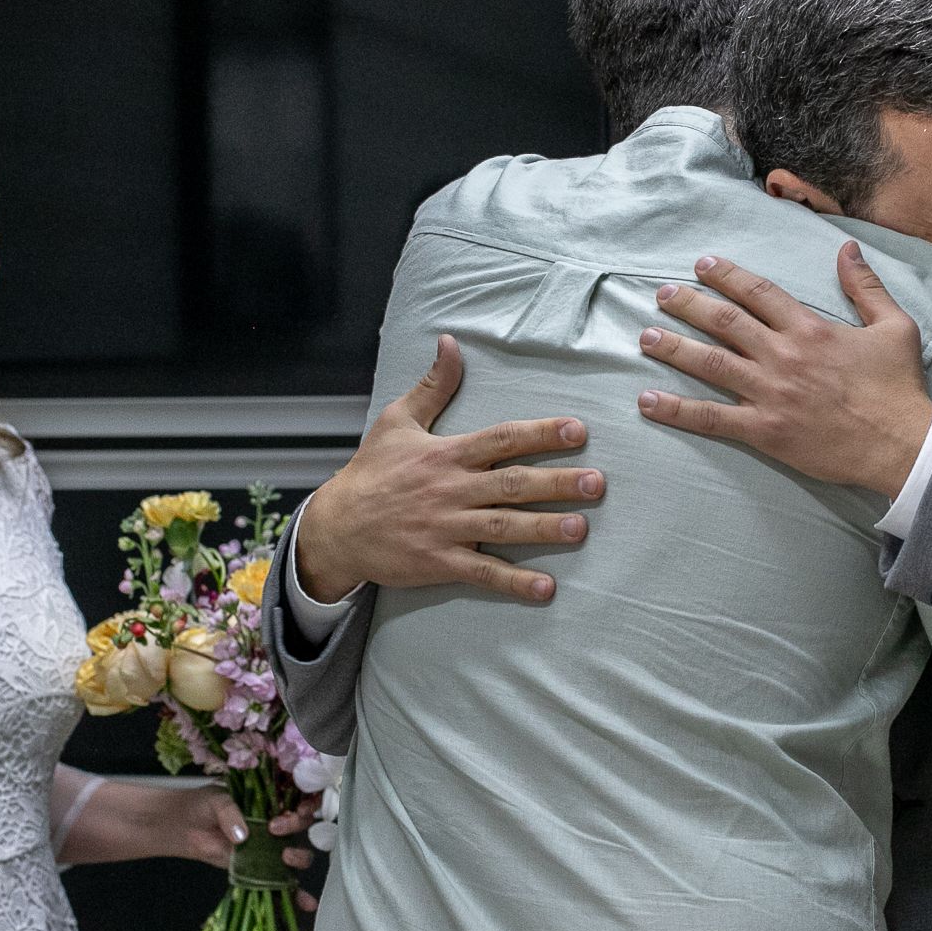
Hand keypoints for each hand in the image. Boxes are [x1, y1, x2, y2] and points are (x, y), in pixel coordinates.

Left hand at [168, 785, 319, 911]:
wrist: (187, 826)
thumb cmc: (205, 805)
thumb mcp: (217, 801)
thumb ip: (230, 814)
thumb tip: (241, 835)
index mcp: (270, 802)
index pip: (294, 804)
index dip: (295, 811)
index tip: (278, 818)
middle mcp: (275, 825)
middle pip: (300, 829)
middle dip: (294, 830)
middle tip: (275, 832)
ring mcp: (269, 848)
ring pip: (295, 855)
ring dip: (298, 858)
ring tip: (286, 858)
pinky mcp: (259, 869)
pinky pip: (279, 882)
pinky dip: (294, 894)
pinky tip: (306, 903)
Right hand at [298, 334, 605, 601]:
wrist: (335, 527)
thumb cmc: (371, 472)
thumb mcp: (397, 420)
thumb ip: (433, 386)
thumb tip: (451, 343)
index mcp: (446, 453)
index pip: (501, 439)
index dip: (540, 434)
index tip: (578, 431)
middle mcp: (451, 490)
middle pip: (512, 484)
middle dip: (556, 483)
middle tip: (596, 483)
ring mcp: (446, 528)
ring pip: (503, 527)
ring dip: (544, 528)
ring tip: (581, 528)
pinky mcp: (439, 562)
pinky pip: (482, 573)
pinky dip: (514, 582)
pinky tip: (546, 588)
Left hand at [636, 245, 931, 497]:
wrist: (902, 445)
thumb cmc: (899, 387)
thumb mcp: (894, 327)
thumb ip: (866, 287)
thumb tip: (847, 249)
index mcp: (810, 329)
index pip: (758, 293)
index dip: (727, 276)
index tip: (702, 264)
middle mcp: (783, 356)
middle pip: (724, 322)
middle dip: (688, 304)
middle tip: (662, 295)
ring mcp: (770, 394)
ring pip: (710, 364)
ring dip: (673, 348)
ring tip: (644, 337)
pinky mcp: (764, 430)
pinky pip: (711, 418)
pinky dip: (677, 410)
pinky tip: (648, 400)